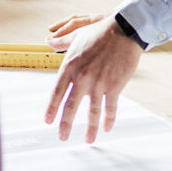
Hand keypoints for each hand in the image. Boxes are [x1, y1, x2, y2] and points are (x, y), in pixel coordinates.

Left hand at [43, 14, 142, 142]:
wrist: (124, 30)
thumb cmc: (99, 32)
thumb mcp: (76, 35)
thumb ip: (60, 41)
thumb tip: (47, 40)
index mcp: (70, 66)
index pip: (57, 92)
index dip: (51, 108)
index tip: (48, 121)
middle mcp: (83, 77)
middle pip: (71, 107)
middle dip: (65, 124)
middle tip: (62, 137)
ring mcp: (99, 83)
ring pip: (92, 112)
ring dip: (90, 128)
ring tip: (88, 140)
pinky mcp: (115, 86)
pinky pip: (110, 108)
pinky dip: (108, 120)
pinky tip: (106, 128)